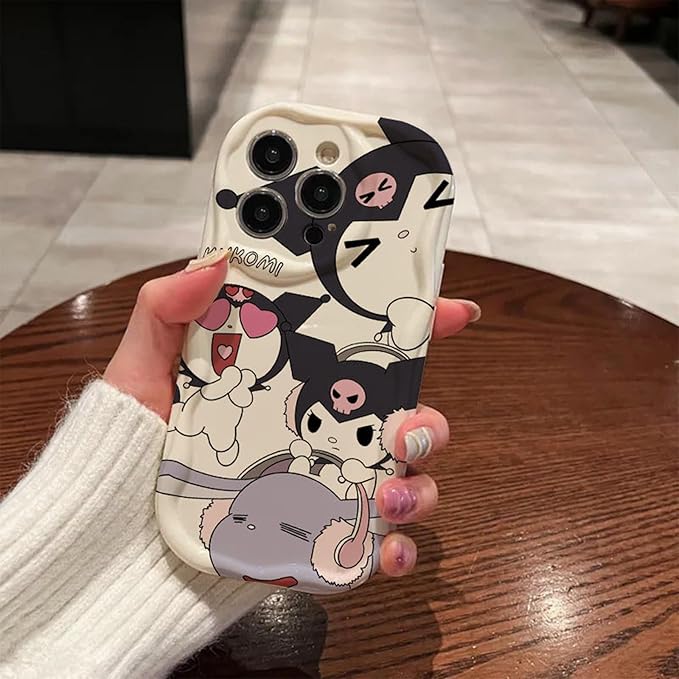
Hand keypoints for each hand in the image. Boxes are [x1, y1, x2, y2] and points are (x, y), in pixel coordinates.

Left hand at [104, 254, 480, 578]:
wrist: (119, 537)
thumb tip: (215, 261)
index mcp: (297, 386)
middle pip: (408, 420)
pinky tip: (385, 550)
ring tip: (385, 496)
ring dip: (418, 487)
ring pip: (408, 482)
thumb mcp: (145, 370)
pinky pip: (377, 548)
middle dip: (428, 421)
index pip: (369, 350)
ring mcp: (328, 488)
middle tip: (403, 429)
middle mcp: (323, 433)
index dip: (420, 327)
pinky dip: (397, 551)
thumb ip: (168, 310)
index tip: (453, 311)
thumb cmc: (137, 448)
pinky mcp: (321, 542)